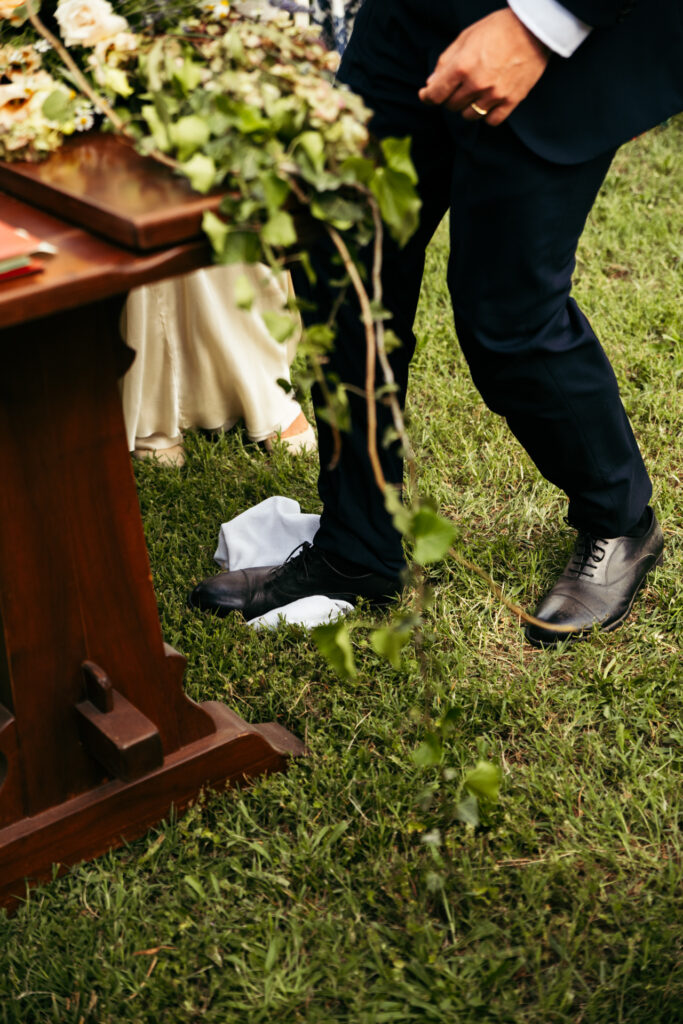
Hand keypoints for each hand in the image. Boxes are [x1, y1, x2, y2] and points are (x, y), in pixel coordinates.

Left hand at [418, 8, 549, 125]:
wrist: (533, 28)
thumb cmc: (498, 28)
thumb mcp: (466, 37)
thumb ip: (445, 61)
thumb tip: (431, 84)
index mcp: (462, 66)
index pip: (435, 94)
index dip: (428, 97)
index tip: (427, 95)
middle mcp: (476, 84)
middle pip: (451, 106)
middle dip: (450, 97)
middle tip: (458, 86)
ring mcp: (494, 95)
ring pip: (469, 115)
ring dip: (467, 107)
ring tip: (475, 93)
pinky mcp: (511, 101)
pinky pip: (491, 121)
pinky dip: (487, 115)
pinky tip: (488, 103)